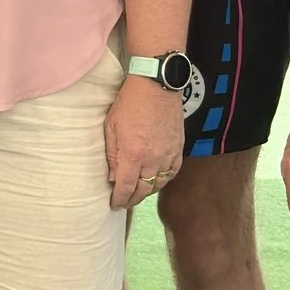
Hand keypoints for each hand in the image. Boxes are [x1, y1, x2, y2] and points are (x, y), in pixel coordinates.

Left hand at [104, 76, 184, 210]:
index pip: (125, 187)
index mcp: (132, 154)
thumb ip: (112, 155)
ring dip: (147, 191)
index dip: (119, 199)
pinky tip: (156, 180)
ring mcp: (168, 154)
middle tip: (125, 202)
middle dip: (132, 199)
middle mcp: (152, 159)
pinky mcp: (178, 148)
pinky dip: (163, 179)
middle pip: (143, 189)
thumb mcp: (111, 128)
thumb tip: (113, 178)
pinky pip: (172, 172)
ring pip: (159, 183)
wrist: (156, 85)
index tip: (114, 204)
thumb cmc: (129, 103)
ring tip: (139, 193)